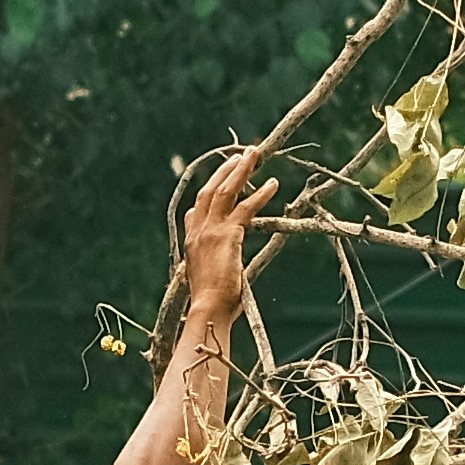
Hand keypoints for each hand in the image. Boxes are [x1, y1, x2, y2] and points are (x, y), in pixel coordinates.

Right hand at [172, 152, 263, 347]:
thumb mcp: (209, 279)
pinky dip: (260, 195)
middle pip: (209, 191)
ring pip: (225, 191)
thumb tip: (230, 266)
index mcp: (191, 243)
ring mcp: (210, 231)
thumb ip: (218, 265)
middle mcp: (197, 231)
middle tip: (240, 155)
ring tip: (254, 154)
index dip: (208, 194)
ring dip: (241, 171)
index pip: (195, 212)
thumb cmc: (212, 304)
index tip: (219, 181)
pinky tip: (273, 185)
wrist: (208, 310)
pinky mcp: (227, 235)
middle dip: (224, 171)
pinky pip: (245, 208)